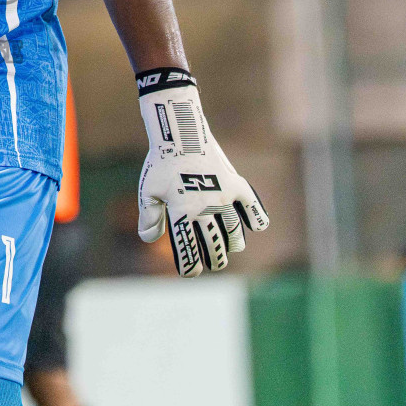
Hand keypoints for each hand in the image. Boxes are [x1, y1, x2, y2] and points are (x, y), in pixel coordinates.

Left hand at [136, 69, 268, 276]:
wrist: (181, 133)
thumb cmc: (161, 163)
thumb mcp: (147, 190)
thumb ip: (149, 217)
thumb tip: (150, 239)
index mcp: (182, 213)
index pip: (188, 249)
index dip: (190, 266)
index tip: (190, 272)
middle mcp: (205, 208)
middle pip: (214, 244)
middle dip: (214, 259)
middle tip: (214, 264)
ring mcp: (223, 196)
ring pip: (233, 230)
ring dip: (233, 243)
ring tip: (230, 249)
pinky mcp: (235, 184)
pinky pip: (251, 205)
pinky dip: (256, 217)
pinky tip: (258, 226)